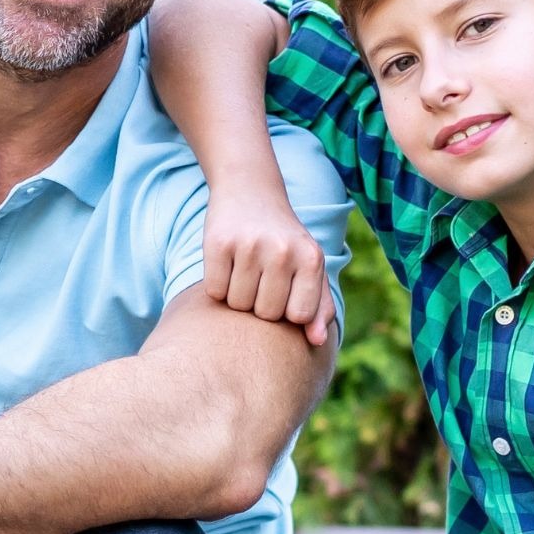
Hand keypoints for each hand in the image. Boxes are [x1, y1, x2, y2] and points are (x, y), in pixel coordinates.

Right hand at [204, 192, 337, 348]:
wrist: (250, 191)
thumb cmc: (284, 240)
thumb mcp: (308, 266)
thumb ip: (319, 306)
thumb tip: (317, 342)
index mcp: (311, 258)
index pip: (298, 316)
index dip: (287, 312)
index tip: (285, 292)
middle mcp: (282, 250)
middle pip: (265, 313)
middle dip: (260, 304)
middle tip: (262, 277)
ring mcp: (249, 245)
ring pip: (238, 305)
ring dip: (238, 296)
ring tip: (245, 269)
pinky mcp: (218, 243)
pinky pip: (215, 292)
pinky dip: (217, 286)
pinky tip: (227, 264)